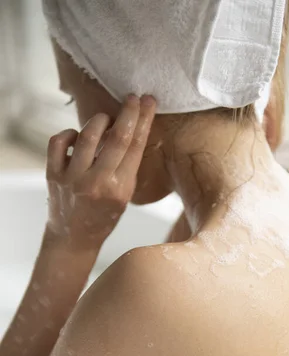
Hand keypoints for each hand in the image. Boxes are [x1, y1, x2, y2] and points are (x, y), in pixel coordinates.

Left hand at [46, 95, 155, 249]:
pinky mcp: (53, 174)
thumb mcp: (124, 196)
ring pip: (87, 135)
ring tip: (105, 119)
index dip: (143, 120)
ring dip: (99, 121)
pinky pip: (59, 141)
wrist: (74, 237)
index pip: (135, 147)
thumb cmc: (103, 217)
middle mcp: (97, 183)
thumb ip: (127, 167)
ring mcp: (73, 178)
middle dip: (128, 113)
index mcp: (120, 189)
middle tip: (133, 98)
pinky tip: (77, 136)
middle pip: (117, 138)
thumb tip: (130, 129)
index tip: (148, 103)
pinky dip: (69, 133)